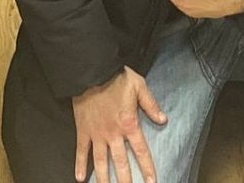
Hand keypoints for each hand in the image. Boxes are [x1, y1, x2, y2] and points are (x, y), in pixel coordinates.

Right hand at [72, 67, 165, 182]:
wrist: (91, 71)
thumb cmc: (117, 77)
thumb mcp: (139, 86)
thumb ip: (151, 105)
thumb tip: (163, 120)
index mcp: (129, 124)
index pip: (141, 151)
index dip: (147, 168)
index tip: (152, 182)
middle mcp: (113, 134)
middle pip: (120, 162)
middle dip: (125, 181)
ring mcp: (97, 134)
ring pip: (101, 161)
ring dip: (104, 178)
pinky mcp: (83, 130)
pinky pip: (81, 151)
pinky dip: (80, 165)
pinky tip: (80, 178)